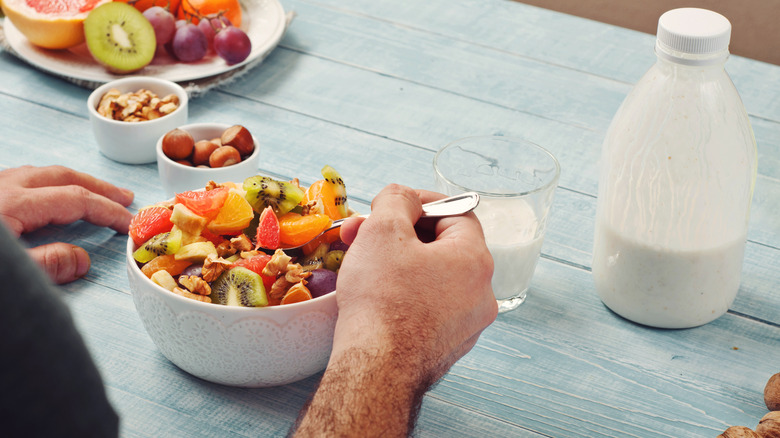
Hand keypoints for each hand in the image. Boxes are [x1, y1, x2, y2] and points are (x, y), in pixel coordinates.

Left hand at [0, 165, 133, 283]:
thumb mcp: (7, 273)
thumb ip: (47, 265)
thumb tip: (82, 261)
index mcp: (13, 203)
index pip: (76, 199)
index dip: (107, 210)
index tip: (127, 223)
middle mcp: (3, 186)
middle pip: (63, 177)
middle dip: (99, 188)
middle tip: (125, 198)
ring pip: (42, 174)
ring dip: (75, 182)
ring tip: (95, 194)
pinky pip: (24, 179)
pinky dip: (50, 185)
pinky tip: (52, 196)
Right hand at [292, 184, 496, 436]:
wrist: (375, 370)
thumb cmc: (381, 299)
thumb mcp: (383, 230)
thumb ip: (397, 200)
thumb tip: (403, 198)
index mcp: (475, 260)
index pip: (456, 213)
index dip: (420, 201)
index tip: (390, 204)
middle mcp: (481, 294)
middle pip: (441, 246)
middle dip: (398, 233)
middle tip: (362, 232)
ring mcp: (466, 325)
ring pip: (432, 277)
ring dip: (398, 262)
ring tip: (360, 262)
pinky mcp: (446, 347)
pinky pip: (428, 307)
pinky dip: (404, 294)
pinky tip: (374, 295)